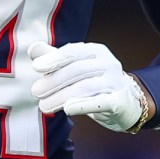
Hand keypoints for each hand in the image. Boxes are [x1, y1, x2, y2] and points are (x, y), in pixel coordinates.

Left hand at [30, 43, 152, 132]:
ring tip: (44, 106)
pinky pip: (101, 103)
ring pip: (86, 87)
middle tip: (36, 92)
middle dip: (54, 81)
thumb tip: (33, 49)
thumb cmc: (95, 82)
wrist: (126, 102)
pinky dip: (83, 105)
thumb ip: (55, 58)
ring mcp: (115, 82)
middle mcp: (108, 63)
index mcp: (96, 51)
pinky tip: (68, 109)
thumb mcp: (76, 67)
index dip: (54, 58)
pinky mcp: (120, 102)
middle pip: (77, 71)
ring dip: (62, 96)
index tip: (36, 67)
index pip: (73, 52)